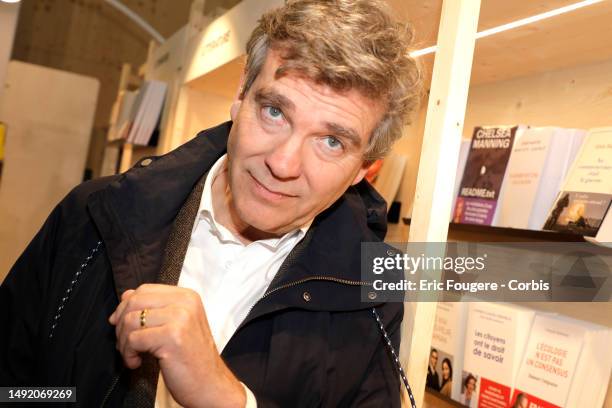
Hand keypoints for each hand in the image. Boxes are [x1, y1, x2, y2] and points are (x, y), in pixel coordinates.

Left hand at [108, 284, 245, 407]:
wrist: (209, 383)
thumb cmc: (191, 357)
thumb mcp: (176, 325)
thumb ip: (154, 308)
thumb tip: (125, 297)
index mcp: (188, 296)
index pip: (144, 289)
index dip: (126, 306)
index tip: (119, 324)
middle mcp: (186, 303)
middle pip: (135, 302)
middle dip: (121, 325)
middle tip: (124, 343)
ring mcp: (180, 318)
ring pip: (131, 321)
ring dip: (124, 343)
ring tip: (132, 355)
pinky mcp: (172, 337)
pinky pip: (134, 339)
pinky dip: (128, 354)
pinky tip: (137, 362)